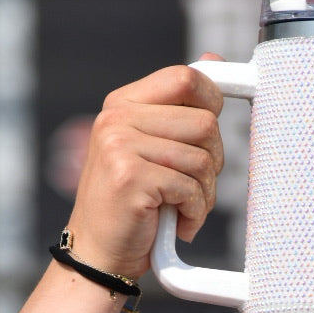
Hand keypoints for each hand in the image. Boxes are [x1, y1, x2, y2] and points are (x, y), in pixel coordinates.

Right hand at [63, 57, 226, 281]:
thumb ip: (178, 108)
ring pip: (203, 159)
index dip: (213, 99)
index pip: (184, 78)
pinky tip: (177, 223)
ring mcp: (120, 146)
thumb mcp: (153, 148)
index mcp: (123, 104)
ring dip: (205, 194)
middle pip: (204, 123)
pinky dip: (194, 213)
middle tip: (195, 187)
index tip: (214, 129)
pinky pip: (191, 189)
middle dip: (213, 162)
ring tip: (183, 209)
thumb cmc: (132, 204)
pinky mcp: (130, 177)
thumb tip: (214, 59)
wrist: (98, 253)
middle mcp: (117, 118)